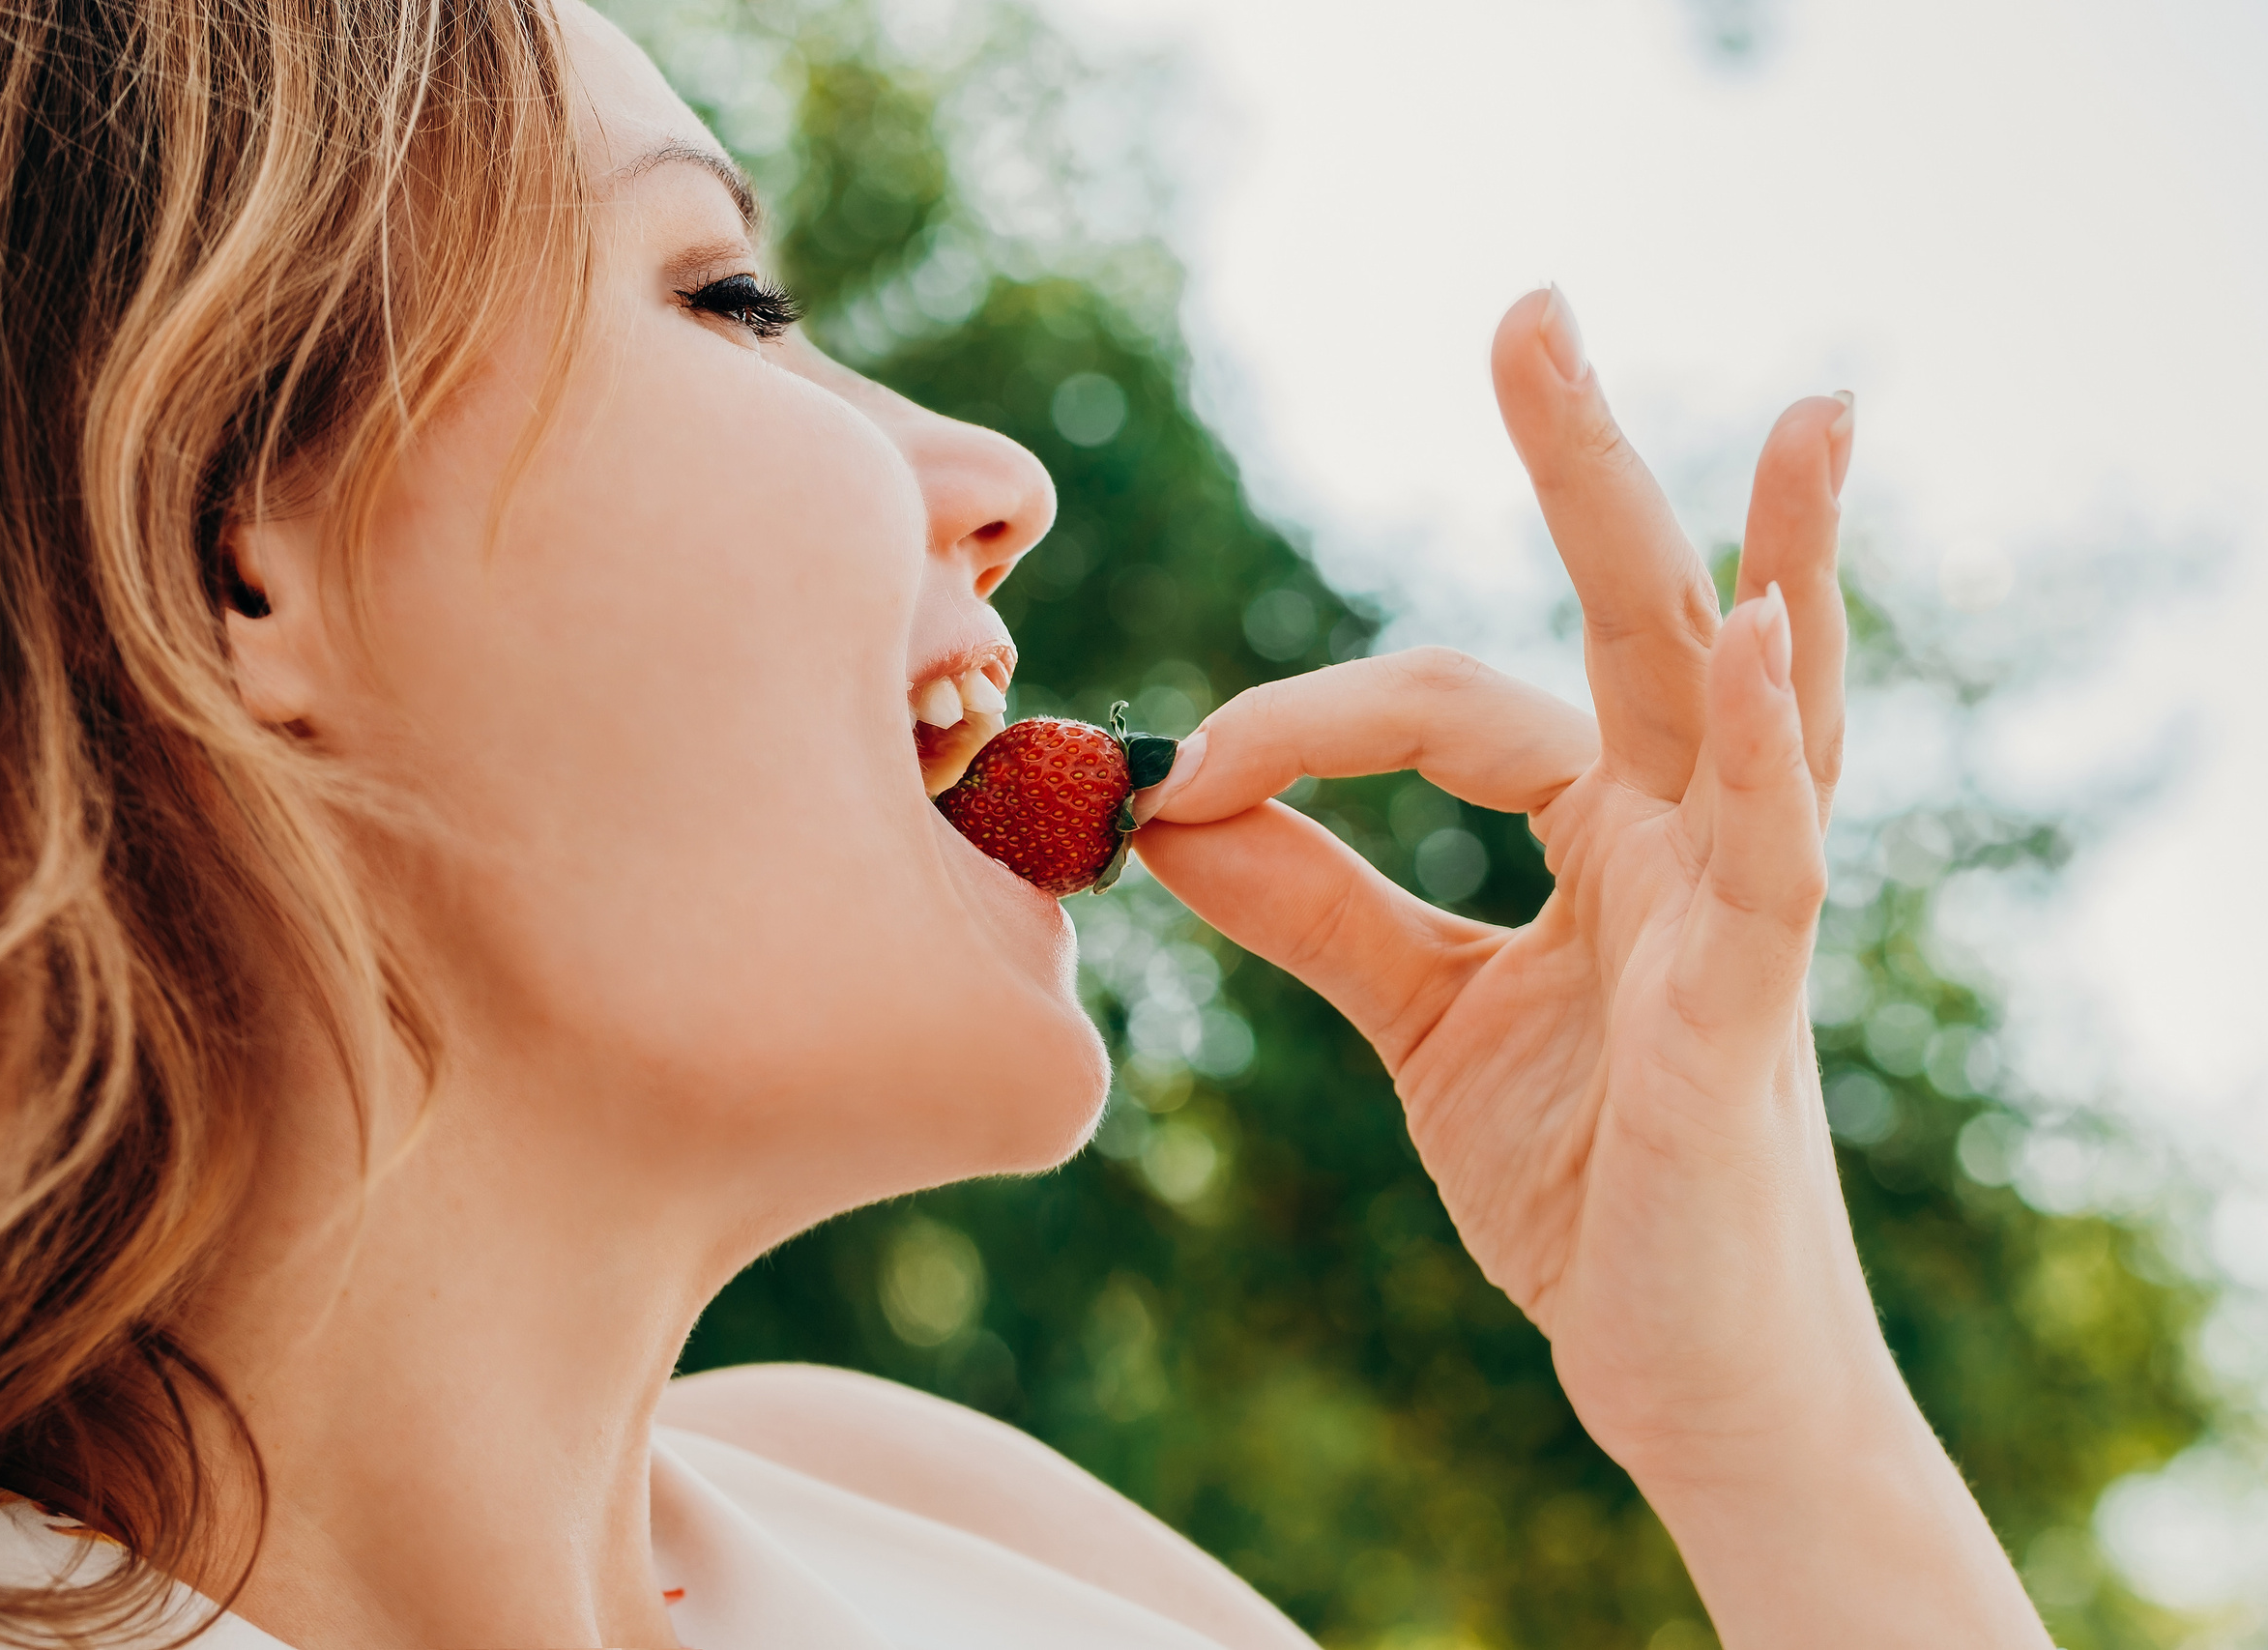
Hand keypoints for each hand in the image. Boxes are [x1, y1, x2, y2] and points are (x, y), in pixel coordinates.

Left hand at [1134, 290, 2047, 1645]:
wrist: (1679, 1376)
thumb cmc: (1583, 1183)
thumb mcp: (1426, 1019)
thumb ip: (1316, 908)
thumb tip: (1170, 814)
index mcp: (1604, 835)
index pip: (1443, 708)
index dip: (1302, 723)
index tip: (1182, 773)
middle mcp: (1683, 841)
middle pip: (1637, 618)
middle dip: (1585, 465)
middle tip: (1530, 311)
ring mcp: (1738, 915)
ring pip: (1749, 703)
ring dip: (1770, 553)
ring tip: (1808, 419)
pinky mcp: (1753, 1014)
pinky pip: (1771, 857)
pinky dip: (1761, 745)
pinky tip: (1755, 637)